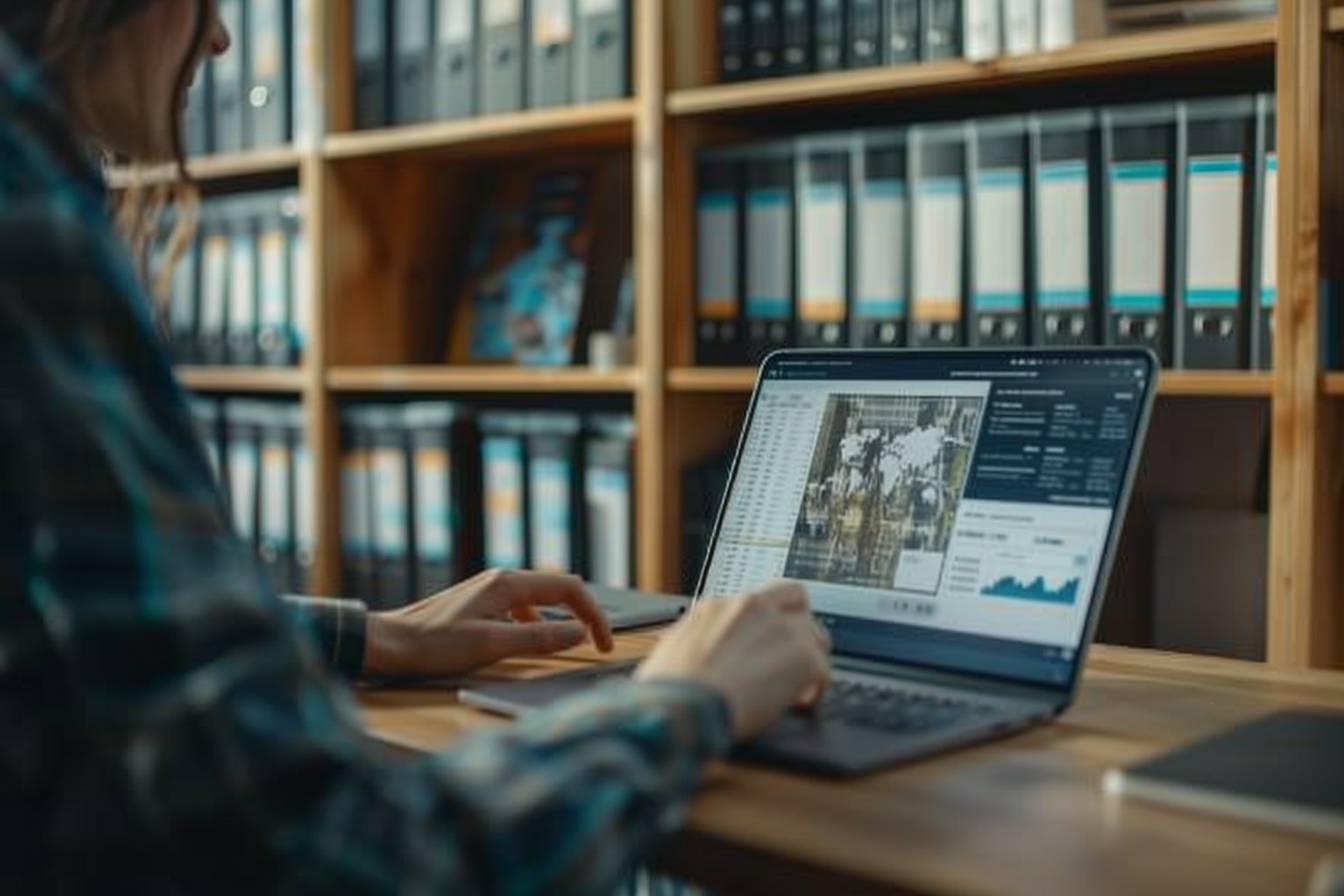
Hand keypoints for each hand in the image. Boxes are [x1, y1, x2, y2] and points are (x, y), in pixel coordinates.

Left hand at [363, 570, 614, 678]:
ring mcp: (489, 590)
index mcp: (508, 583)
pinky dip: (537, 624)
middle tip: (596, 646)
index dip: (594, 615)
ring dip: (560, 620)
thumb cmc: (434, 645)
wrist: (388, 644)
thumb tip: (578, 633)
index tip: (603, 645)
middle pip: (558, 589)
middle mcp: (502, 580)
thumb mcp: (491, 645)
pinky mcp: (479, 604)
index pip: (569, 588)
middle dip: (583, 615)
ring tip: (568, 647)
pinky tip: (527, 644)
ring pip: (540, 599)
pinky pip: (521, 609)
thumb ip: (538, 638)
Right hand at [635, 581, 830, 739]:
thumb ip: (696, 642)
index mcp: (718, 606)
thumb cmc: (667, 690)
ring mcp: (781, 629)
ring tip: (799, 685)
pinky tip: (803, 703)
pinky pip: (823, 670)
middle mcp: (753, 607)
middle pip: (796, 600)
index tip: (766, 640)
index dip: (766, 620)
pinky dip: (816, 689)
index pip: (757, 599)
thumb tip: (697, 656)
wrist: (682, 706)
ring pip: (815, 634)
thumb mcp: (672, 651)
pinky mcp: (803, 657)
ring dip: (808, 658)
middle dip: (797, 626)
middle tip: (791, 656)